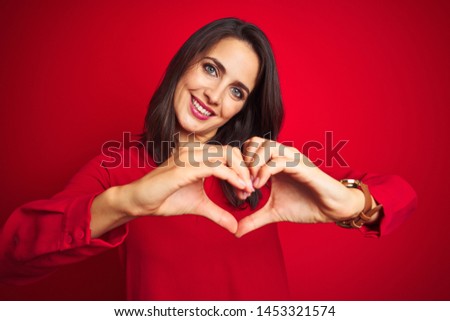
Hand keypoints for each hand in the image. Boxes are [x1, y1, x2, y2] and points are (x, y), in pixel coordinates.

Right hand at [123, 142, 253, 232]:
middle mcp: (196, 151)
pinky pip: (216, 167)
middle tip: (251, 190)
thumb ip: (218, 213)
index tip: (248, 190)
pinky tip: (240, 188)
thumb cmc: (167, 199)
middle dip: (246, 170)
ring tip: (246, 191)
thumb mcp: (200, 206)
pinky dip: (231, 176)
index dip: (242, 170)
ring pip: (227, 155)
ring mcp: (190, 156)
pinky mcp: (186, 166)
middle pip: (232, 151)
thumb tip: (236, 227)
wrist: (142, 202)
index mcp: (200, 156)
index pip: (230, 154)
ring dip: (241, 173)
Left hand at [236, 137, 365, 236]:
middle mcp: (281, 156)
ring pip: (265, 146)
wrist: (331, 209)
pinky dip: (264, 172)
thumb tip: (236, 232)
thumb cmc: (305, 205)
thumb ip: (254, 219)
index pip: (248, 149)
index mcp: (273, 163)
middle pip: (253, 141)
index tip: (237, 189)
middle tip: (242, 184)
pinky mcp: (301, 166)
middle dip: (243, 162)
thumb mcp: (273, 213)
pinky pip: (278, 160)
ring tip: (250, 186)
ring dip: (253, 165)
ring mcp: (291, 159)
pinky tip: (259, 187)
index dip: (238, 166)